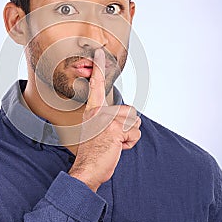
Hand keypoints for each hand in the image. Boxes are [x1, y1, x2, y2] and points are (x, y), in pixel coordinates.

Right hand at [68, 48, 140, 191]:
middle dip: (127, 128)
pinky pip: (135, 133)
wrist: (87, 169)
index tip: (99, 53)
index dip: (99, 69)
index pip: (96, 86)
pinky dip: (130, 143)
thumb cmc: (94, 152)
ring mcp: (106, 119)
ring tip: (113, 143)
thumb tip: (124, 116)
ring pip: (134, 122)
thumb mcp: (96, 131)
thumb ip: (106, 120)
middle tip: (111, 139)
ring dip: (129, 136)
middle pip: (130, 111)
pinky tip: (116, 147)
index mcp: (93, 110)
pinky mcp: (114, 129)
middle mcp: (98, 112)